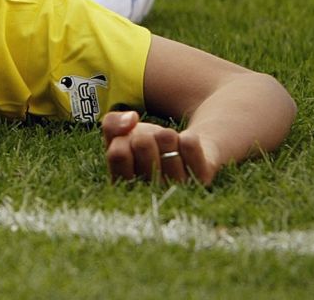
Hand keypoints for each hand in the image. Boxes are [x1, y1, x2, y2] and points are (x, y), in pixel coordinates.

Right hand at [101, 111, 218, 185]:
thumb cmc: (148, 144)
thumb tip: (131, 120)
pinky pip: (189, 143)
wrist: (184, 149)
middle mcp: (150, 193)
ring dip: (167, 135)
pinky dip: (188, 136)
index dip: (123, 138)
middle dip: (147, 135)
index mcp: (124, 186)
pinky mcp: (201, 179)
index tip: (129, 143)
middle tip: (152, 146)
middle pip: (142, 144)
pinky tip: (185, 148)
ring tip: (169, 147)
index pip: (117, 154)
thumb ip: (112, 124)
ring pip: (167, 141)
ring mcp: (177, 188)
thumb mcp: (122, 134)